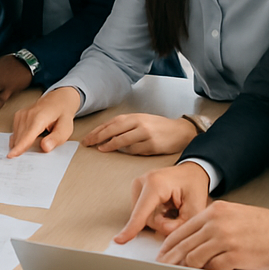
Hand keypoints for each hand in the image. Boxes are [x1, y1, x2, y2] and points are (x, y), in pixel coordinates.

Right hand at [8, 87, 80, 156]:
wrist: (58, 100)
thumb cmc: (62, 114)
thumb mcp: (66, 128)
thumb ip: (56, 139)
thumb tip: (45, 147)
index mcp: (40, 117)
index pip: (27, 136)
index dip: (19, 147)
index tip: (11, 155)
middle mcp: (28, 114)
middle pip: (20, 138)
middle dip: (24, 149)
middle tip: (35, 152)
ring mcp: (21, 114)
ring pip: (16, 136)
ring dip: (22, 144)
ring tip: (37, 141)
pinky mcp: (18, 116)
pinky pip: (15, 132)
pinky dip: (20, 139)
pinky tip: (28, 139)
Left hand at [82, 113, 198, 155]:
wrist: (180, 131)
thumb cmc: (158, 127)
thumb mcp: (141, 121)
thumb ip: (126, 126)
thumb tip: (107, 135)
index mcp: (134, 117)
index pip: (111, 123)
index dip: (98, 130)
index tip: (87, 137)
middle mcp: (139, 123)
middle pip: (114, 130)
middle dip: (98, 136)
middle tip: (88, 143)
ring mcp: (146, 134)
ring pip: (123, 140)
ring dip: (110, 145)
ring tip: (100, 148)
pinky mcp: (153, 145)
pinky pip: (136, 150)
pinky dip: (126, 151)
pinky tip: (120, 152)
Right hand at [115, 161, 211, 243]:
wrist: (190, 172)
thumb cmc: (193, 187)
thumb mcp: (195, 209)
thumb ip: (180, 225)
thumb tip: (162, 233)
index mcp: (156, 184)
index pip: (142, 212)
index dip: (132, 228)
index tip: (119, 240)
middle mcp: (142, 182)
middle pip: (145, 218)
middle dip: (162, 225)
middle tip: (178, 216)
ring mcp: (137, 185)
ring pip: (143, 217)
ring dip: (159, 220)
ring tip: (172, 209)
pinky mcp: (137, 189)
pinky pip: (142, 212)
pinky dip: (155, 215)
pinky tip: (166, 207)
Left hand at [156, 201, 268, 269]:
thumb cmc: (261, 225)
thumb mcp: (232, 215)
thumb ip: (211, 224)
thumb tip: (191, 240)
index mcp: (214, 211)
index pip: (182, 229)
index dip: (169, 244)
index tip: (162, 254)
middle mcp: (217, 223)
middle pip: (184, 244)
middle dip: (171, 259)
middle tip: (163, 268)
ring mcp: (226, 239)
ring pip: (195, 258)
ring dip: (189, 268)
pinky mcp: (237, 256)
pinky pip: (214, 268)